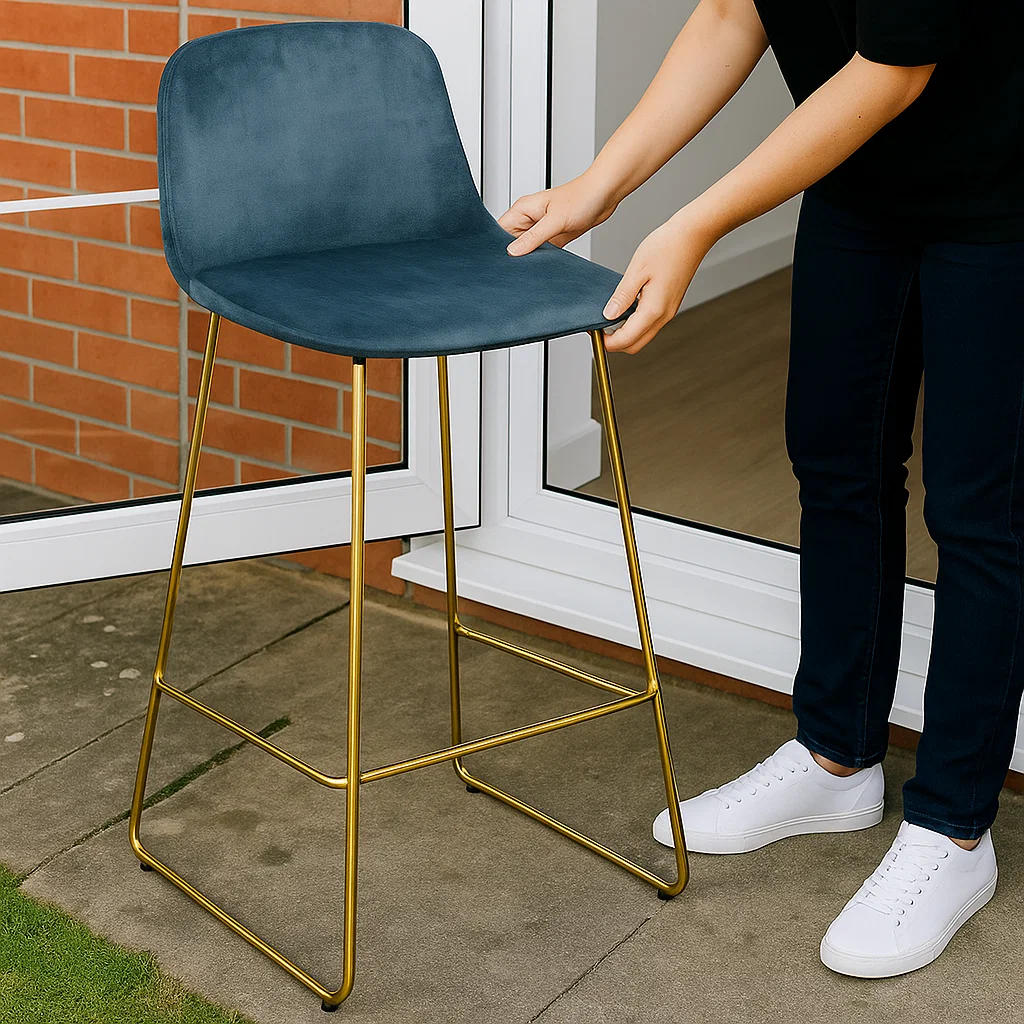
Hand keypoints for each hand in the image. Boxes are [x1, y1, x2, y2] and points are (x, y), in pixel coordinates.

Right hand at [499, 172, 618, 255]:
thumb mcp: (555, 220)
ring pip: (527, 250)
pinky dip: (543, 260)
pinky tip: (545, 265)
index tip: (499, 261)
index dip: (496, 246)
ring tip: (533, 266)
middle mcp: (529, 219)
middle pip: (511, 243)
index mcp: (523, 210)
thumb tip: (513, 252)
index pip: (499, 230)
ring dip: (530, 259)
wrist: (604, 195)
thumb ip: (533, 237)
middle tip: (518, 268)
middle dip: (514, 256)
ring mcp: (541, 229)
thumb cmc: (582, 197)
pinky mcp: (553, 238)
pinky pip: (542, 253)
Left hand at [602, 210, 715, 354]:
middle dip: (615, 343)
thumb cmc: (667, 247)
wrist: (692, 236)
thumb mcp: (637, 270)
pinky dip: (634, 324)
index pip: (626, 340)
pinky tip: (624, 309)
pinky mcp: (669, 306)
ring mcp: (668, 312)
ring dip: (625, 334)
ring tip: (609, 317)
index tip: (594, 332)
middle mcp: (663, 316)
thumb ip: (622, 297)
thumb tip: (608, 315)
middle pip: (635, 345)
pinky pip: (649, 324)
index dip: (607, 342)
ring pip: (642, 336)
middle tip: (599, 327)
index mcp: (654, 310)